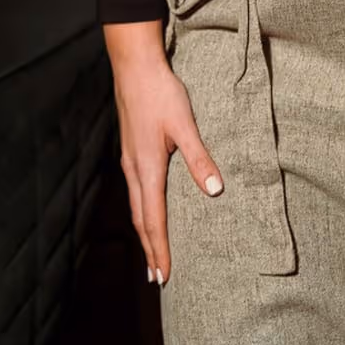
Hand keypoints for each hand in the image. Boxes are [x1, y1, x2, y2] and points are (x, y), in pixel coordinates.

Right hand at [105, 22, 222, 286]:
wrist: (134, 67)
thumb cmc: (161, 93)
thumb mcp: (184, 124)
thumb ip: (199, 158)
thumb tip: (215, 190)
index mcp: (147, 168)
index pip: (154, 219)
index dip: (159, 248)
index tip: (164, 275)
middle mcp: (134, 169)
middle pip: (140, 219)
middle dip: (150, 248)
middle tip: (157, 277)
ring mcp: (129, 160)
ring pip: (135, 206)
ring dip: (144, 231)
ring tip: (151, 252)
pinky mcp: (130, 150)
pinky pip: (135, 191)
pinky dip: (141, 210)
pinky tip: (147, 209)